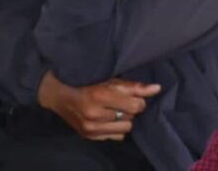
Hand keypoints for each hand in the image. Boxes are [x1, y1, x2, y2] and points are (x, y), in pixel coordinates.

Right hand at [38, 71, 160, 140]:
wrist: (60, 95)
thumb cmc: (88, 84)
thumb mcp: (111, 80)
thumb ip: (135, 87)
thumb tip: (157, 88)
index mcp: (100, 96)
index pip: (136, 106)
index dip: (138, 100)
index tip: (132, 96)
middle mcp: (94, 115)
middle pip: (130, 118)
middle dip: (130, 110)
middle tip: (120, 103)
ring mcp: (90, 128)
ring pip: (125, 130)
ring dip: (123, 120)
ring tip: (114, 111)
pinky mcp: (88, 136)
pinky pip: (115, 137)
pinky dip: (115, 129)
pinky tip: (108, 120)